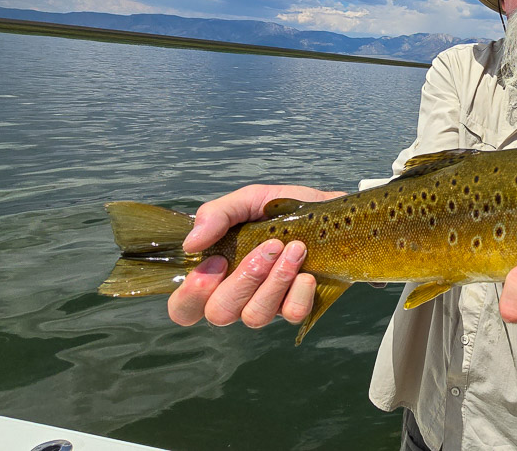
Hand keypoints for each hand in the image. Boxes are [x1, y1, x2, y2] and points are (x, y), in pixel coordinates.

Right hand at [167, 184, 344, 327]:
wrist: (332, 212)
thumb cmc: (285, 210)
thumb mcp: (249, 200)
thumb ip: (217, 215)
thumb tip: (191, 244)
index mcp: (218, 274)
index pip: (183, 308)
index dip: (192, 294)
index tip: (217, 262)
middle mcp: (238, 295)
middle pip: (219, 314)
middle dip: (243, 279)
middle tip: (270, 247)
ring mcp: (268, 305)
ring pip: (255, 316)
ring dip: (275, 280)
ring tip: (294, 249)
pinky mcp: (298, 307)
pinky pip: (291, 315)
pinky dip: (299, 293)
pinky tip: (308, 273)